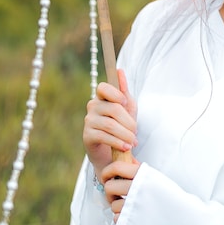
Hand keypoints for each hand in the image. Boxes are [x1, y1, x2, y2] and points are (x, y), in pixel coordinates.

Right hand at [83, 70, 139, 218]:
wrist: (112, 153)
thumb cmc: (121, 127)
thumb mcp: (127, 109)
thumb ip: (124, 92)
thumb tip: (120, 71)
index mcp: (102, 97)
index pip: (103, 87)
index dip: (115, 93)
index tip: (126, 103)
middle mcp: (92, 106)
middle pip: (113, 109)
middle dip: (128, 122)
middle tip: (136, 132)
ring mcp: (88, 121)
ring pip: (110, 124)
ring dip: (125, 134)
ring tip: (133, 142)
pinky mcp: (87, 136)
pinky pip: (104, 136)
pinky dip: (118, 142)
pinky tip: (126, 147)